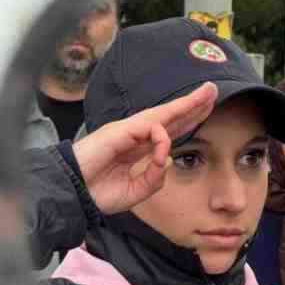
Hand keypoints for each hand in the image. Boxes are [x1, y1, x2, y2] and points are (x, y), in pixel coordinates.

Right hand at [72, 82, 216, 213]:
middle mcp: (135, 135)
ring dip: (186, 104)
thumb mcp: (135, 192)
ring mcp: (127, 131)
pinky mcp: (118, 131)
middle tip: (213, 90)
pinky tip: (162, 146)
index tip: (207, 110)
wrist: (71, 193)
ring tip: (206, 93)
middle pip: (170, 116)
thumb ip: (154, 179)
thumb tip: (168, 158)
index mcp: (138, 149)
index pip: (169, 131)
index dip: (188, 120)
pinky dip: (159, 137)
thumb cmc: (97, 192)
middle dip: (193, 104)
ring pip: (162, 114)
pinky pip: (147, 128)